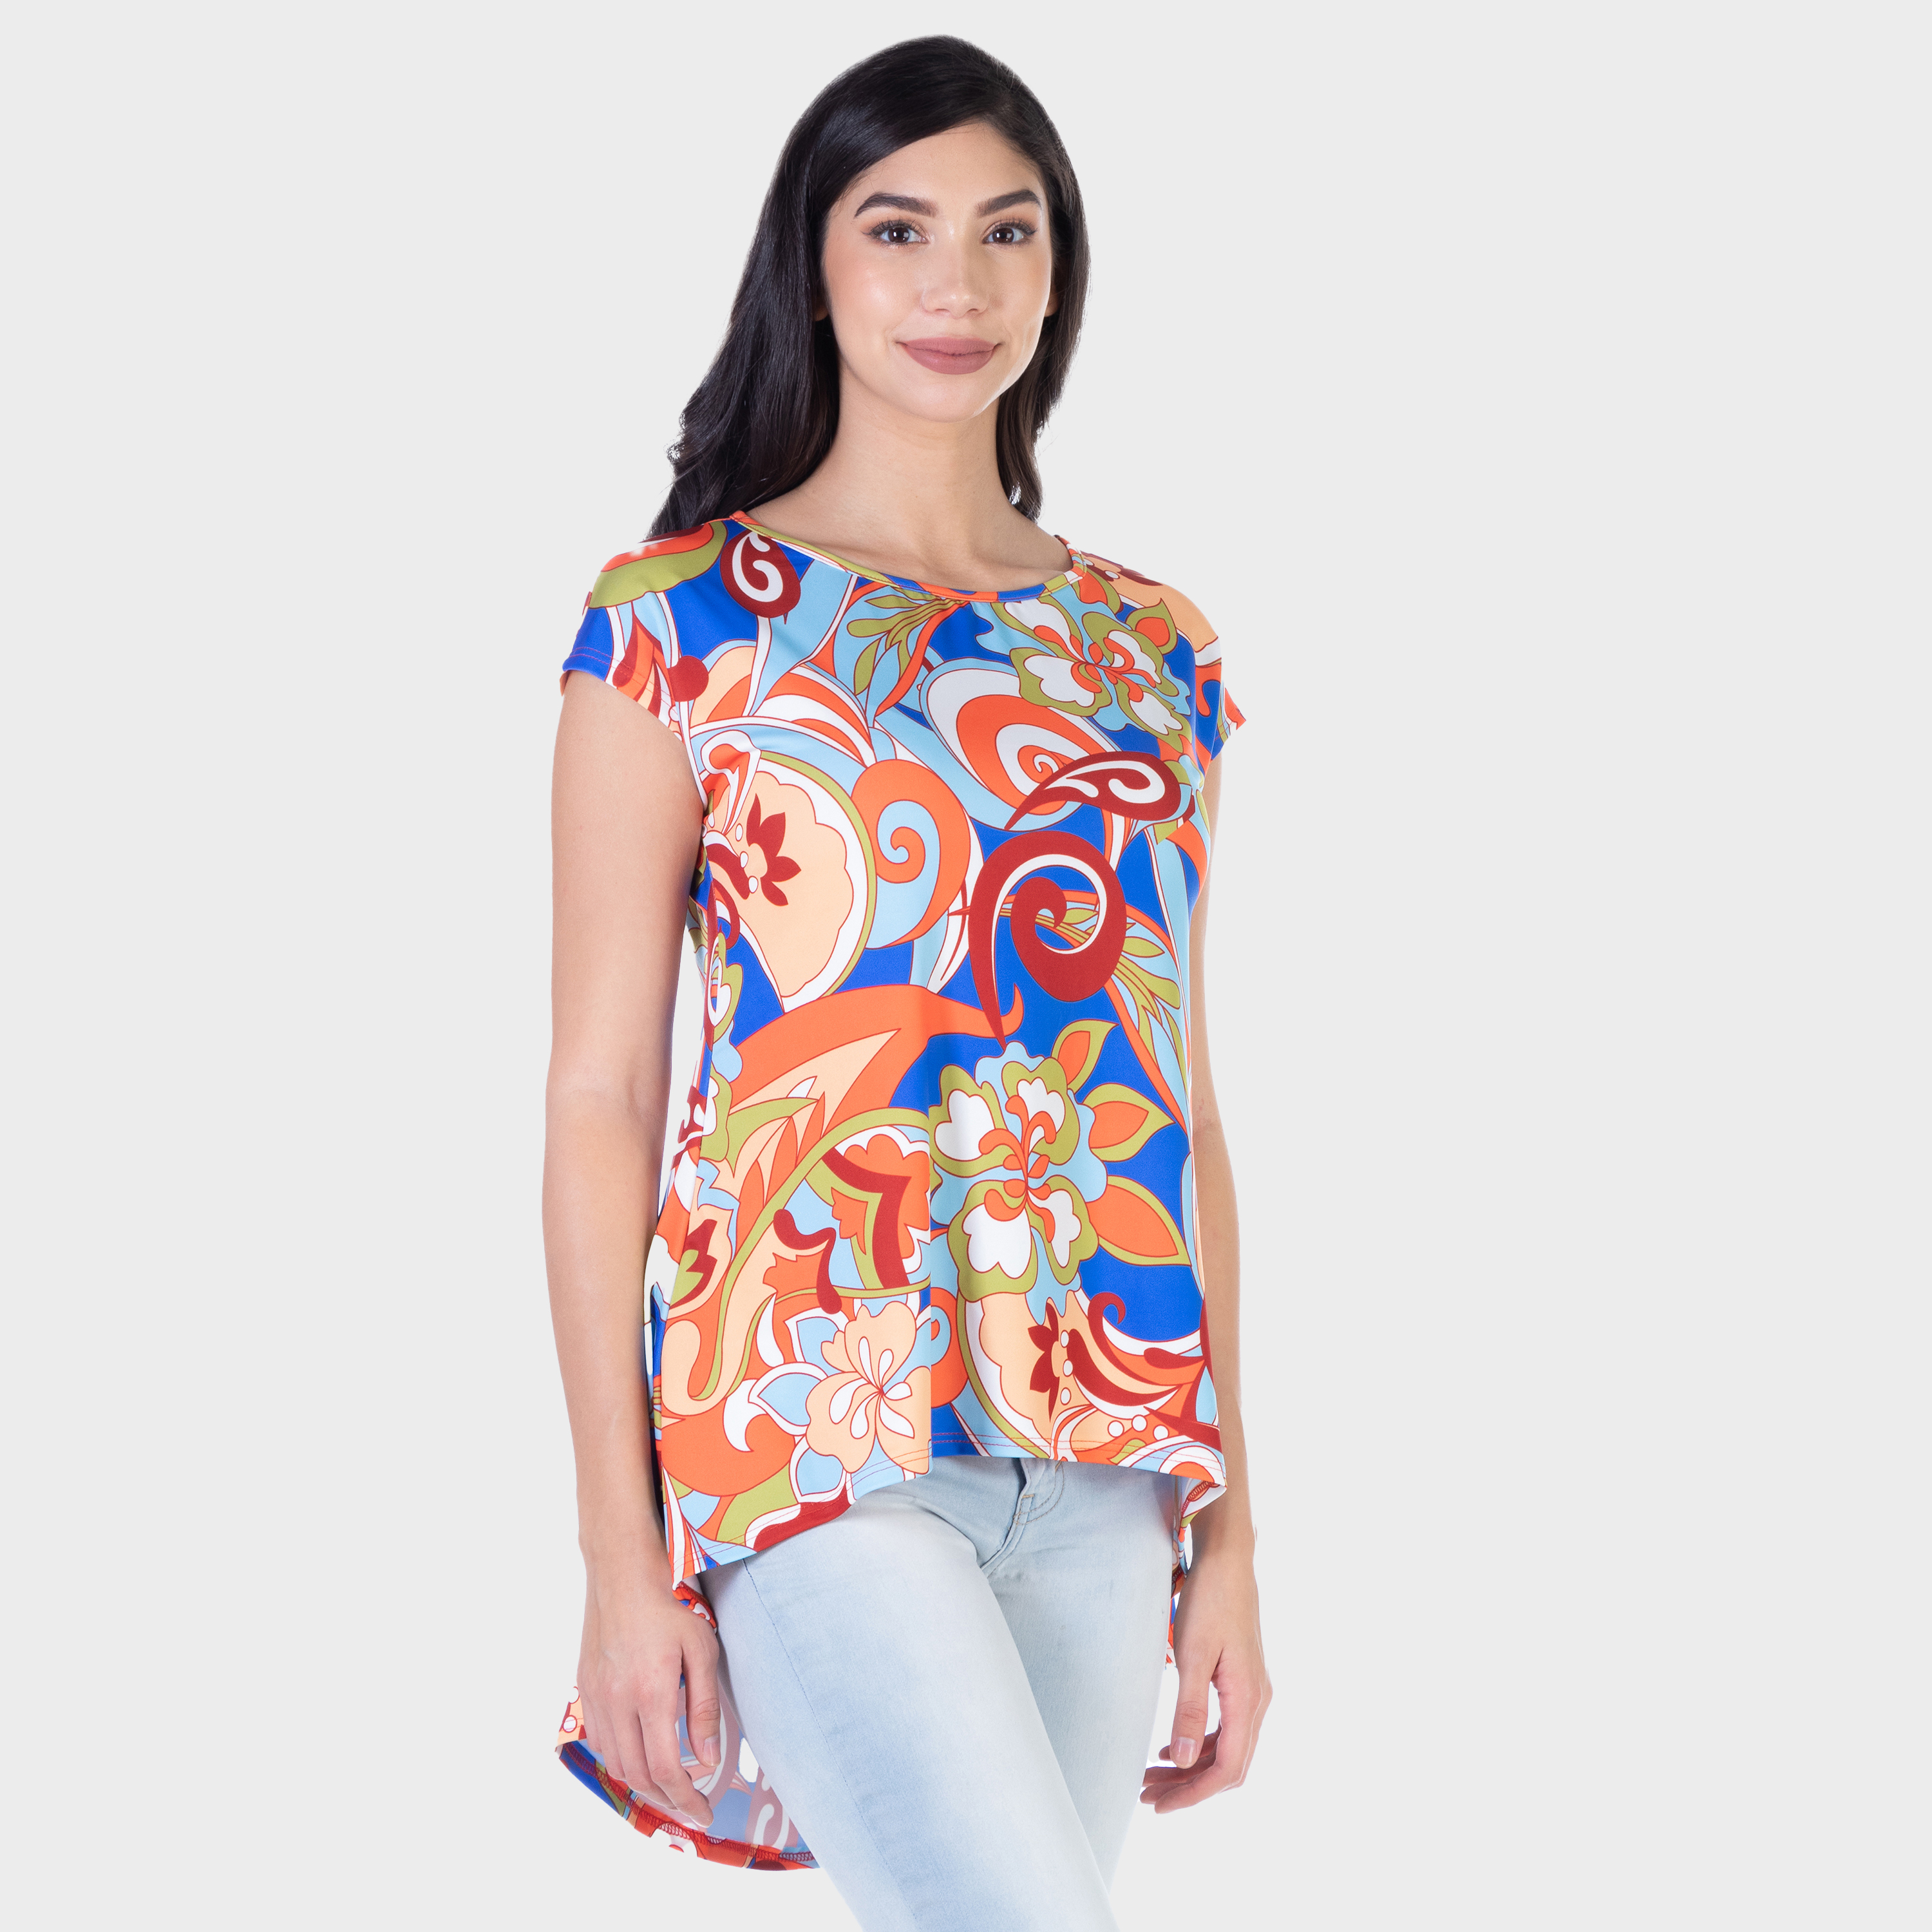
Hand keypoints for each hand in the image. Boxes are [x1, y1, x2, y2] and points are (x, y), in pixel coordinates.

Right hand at [574, 1560, 722, 1828]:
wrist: (622, 1577)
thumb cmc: (668, 1607)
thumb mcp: (701, 1650)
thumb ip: (704, 1707)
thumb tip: (707, 1759)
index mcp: (651, 1693)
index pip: (666, 1769)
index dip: (686, 1799)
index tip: (703, 1811)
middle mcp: (617, 1702)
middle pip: (638, 1776)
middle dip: (667, 1800)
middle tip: (691, 1805)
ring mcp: (595, 1699)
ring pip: (616, 1763)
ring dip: (642, 1784)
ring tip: (669, 1786)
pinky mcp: (584, 1691)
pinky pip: (600, 1742)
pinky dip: (620, 1760)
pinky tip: (641, 1754)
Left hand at [1140, 1540, 1270, 1813]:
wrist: (1227, 1561)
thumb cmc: (1209, 1600)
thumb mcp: (1192, 1655)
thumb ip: (1189, 1710)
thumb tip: (1186, 1762)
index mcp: (1248, 1699)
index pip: (1227, 1769)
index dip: (1194, 1794)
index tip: (1159, 1806)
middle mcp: (1257, 1701)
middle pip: (1228, 1765)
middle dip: (1189, 1787)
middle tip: (1146, 1795)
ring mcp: (1252, 1691)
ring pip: (1226, 1748)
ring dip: (1192, 1767)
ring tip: (1152, 1776)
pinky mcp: (1242, 1680)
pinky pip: (1226, 1727)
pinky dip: (1200, 1744)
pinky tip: (1173, 1747)